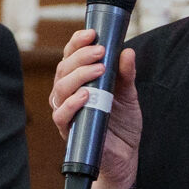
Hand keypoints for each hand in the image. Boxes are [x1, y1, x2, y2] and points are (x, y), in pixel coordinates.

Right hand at [50, 28, 141, 188]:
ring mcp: (66, 113)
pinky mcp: (69, 131)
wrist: (125, 156)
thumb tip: (127, 52)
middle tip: (100, 51)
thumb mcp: (128, 94)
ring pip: (60, 89)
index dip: (76, 43)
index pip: (70, 57)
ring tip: (98, 69)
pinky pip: (61, 115)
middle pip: (63, 69)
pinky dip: (72, 103)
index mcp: (79, 82)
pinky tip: (86, 95)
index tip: (92, 33)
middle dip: (80, 56)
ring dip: (78, 75)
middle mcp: (68, 95)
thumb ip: (126, 74)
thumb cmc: (122, 124)